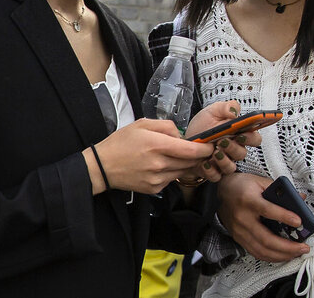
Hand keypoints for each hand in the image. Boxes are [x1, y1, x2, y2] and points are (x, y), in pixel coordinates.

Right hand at [85, 119, 213, 194]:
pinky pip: (172, 179)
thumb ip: (167, 126)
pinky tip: (161, 165)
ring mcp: (157, 179)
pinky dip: (172, 172)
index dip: (205, 148)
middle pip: (191, 162)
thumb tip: (182, 135)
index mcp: (157, 145)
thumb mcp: (142, 124)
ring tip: (174, 155)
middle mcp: (159, 164)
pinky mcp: (154, 189)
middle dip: (198, 156)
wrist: (103, 167)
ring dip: (185, 164)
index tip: (211, 145)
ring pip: (183, 171)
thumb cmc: (121, 142)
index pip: (191, 150)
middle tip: (198, 149)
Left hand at [183, 101, 261, 181]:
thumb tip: (234, 111)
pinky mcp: (212, 171)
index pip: (254, 138)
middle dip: (234, 148)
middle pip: (242, 153)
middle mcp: (233, 150)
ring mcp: (224, 162)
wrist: (185, 141)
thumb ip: (225, 107)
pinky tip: (205, 163)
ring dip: (224, 160)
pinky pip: (216, 175)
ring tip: (215, 152)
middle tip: (223, 141)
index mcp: (237, 134)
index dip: (251, 137)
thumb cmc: (202, 127)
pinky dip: (211, 170)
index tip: (243, 132)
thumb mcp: (212, 112)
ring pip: (231, 167)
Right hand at [217, 173, 308, 261]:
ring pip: (262, 250)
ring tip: (297, 253)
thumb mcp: (260, 181)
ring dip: (282, 255)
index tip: (299, 222)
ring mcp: (240, 231)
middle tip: (303, 247)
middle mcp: (243, 218)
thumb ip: (280, 190)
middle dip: (288, 246)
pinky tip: (283, 255)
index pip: (267, 210)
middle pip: (266, 238)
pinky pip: (256, 252)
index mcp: (248, 200)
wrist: (220, 192)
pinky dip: (271, 257)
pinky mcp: (239, 238)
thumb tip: (301, 199)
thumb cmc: (241, 186)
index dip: (284, 216)